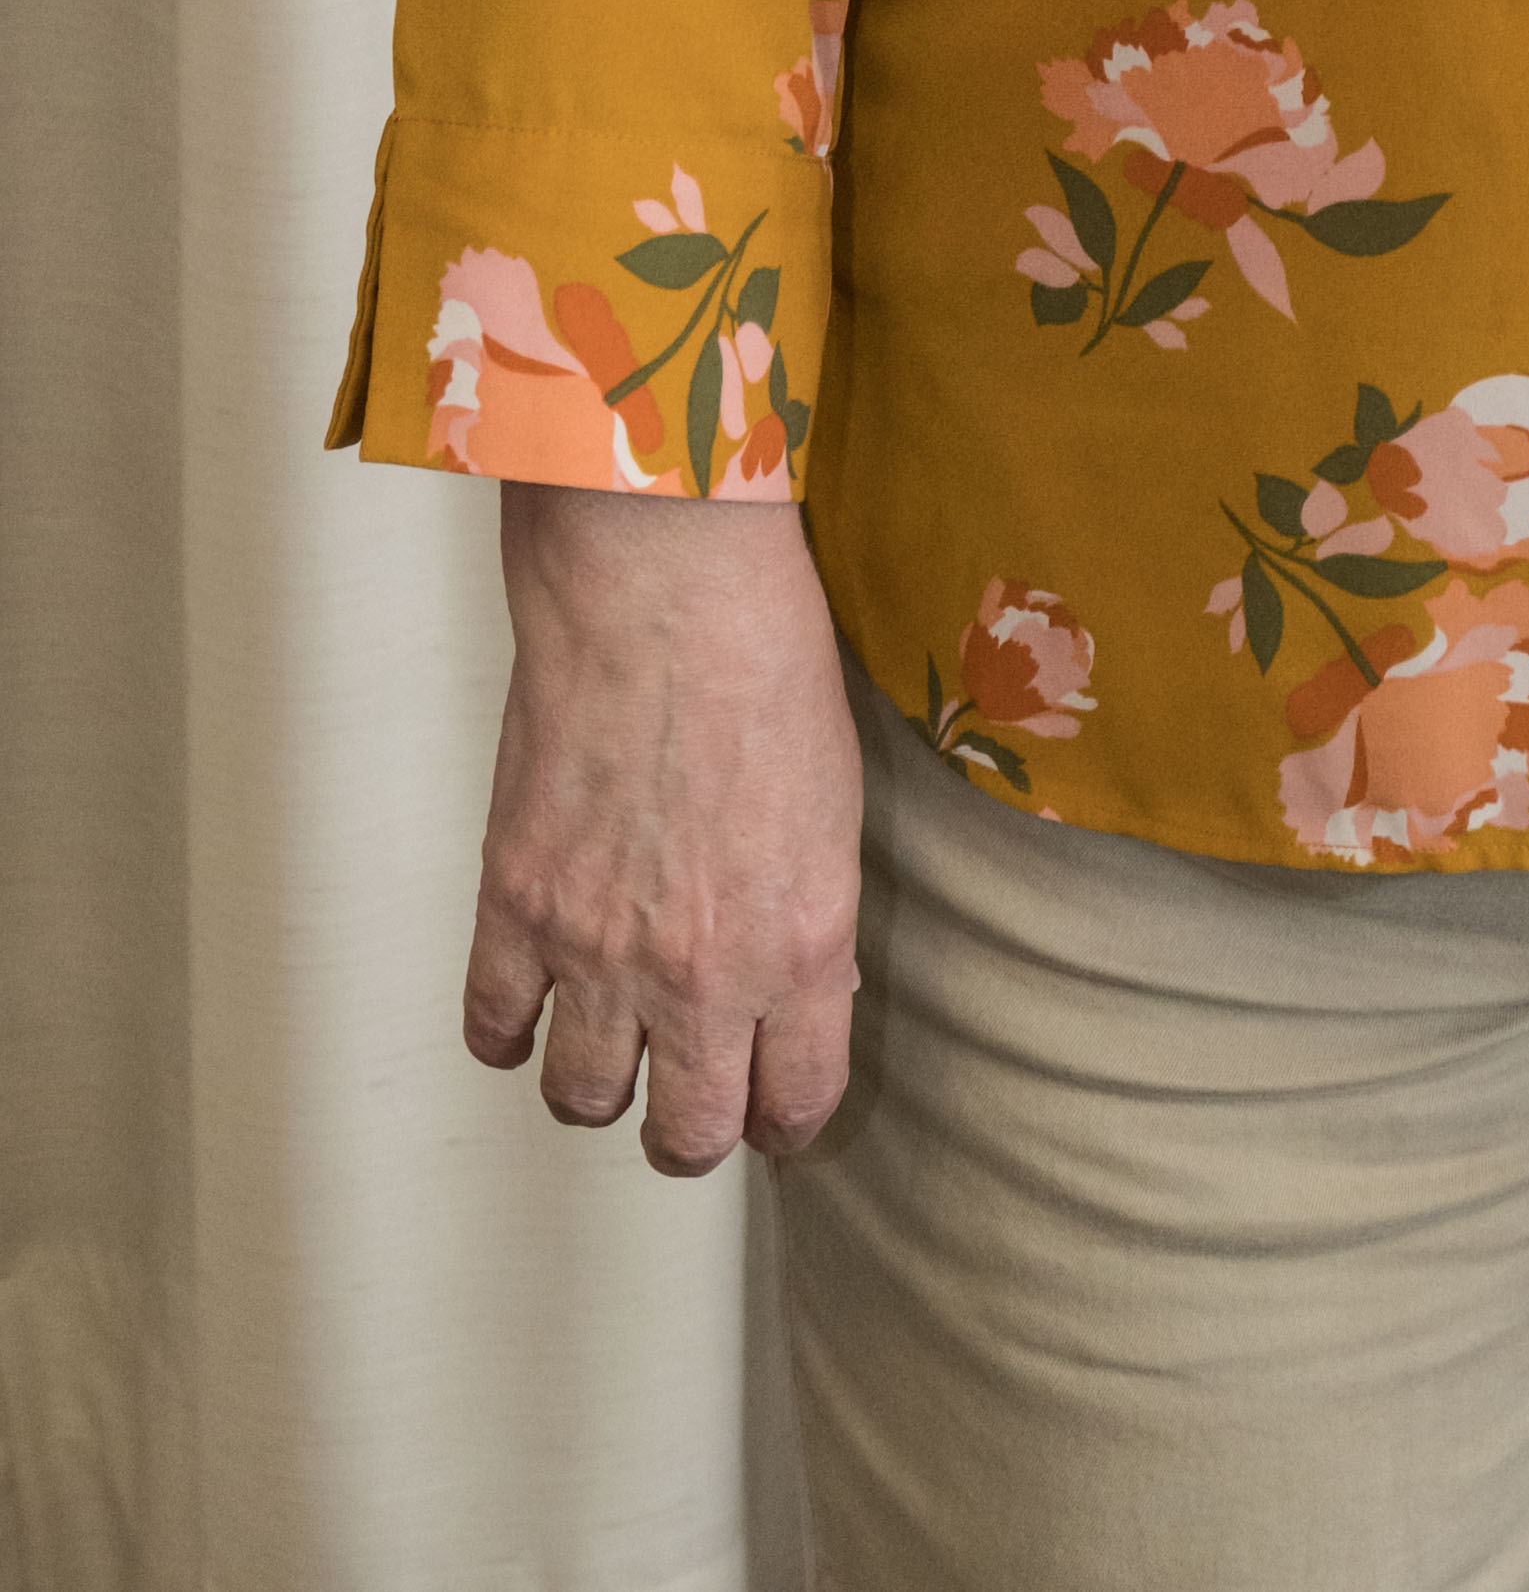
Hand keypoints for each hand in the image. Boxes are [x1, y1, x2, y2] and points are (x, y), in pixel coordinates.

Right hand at [462, 487, 865, 1171]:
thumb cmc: (767, 666)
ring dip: (600, 1084)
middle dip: (692, 1130)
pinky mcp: (517, 908)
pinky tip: (532, 1005)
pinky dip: (510, 1033)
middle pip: (687, 1136)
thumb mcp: (835, 810)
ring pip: (584, 1100)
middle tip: (689, 1099)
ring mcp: (598, 950)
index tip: (773, 1111)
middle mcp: (701, 974)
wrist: (665, 590)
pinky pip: (495, 1030)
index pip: (795, 1105)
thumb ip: (809, 921)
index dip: (785, 1120)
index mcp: (800, 947)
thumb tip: (793, 991)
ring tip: (610, 1047)